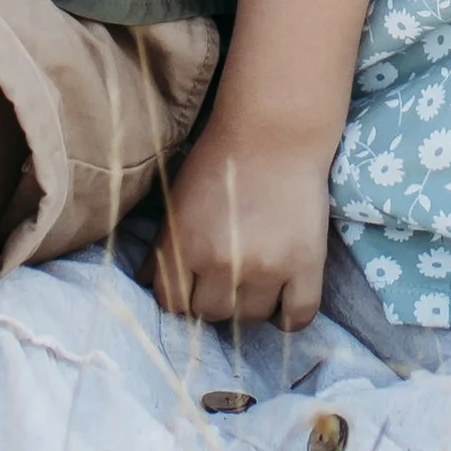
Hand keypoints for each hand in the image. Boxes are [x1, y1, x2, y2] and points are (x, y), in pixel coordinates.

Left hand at [153, 123, 332, 332]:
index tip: (193, 286)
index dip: (181, 296)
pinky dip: (289, 316)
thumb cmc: (221, 161)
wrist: (274, 132)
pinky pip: (296, 317)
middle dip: (215, 299)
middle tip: (227, 279)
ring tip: (256, 281)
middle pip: (211, 314)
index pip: (173, 303)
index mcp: (185, 245)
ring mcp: (266, 267)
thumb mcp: (178, 200)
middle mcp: (222, 263)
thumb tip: (146, 281)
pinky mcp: (305, 265)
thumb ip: (163, 245)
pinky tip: (284, 299)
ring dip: (250, 305)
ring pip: (250, 319)